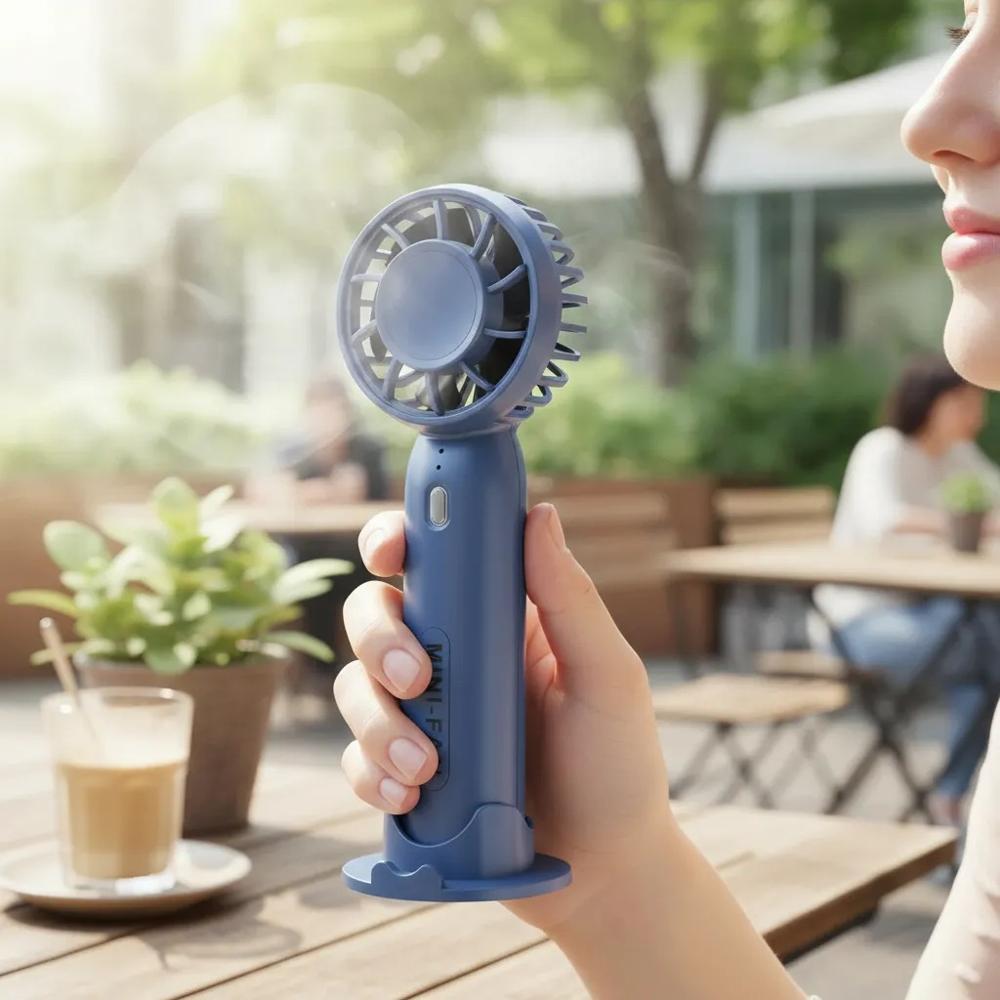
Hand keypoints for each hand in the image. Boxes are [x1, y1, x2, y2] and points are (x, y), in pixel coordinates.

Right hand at [334, 502, 673, 933]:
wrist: (605, 871)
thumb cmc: (617, 765)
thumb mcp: (607, 676)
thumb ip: (572, 599)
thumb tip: (540, 514)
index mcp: (499, 619)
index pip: (434, 559)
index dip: (396, 540)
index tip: (390, 551)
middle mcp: (453, 657)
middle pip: (375, 613)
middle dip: (379, 639)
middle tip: (419, 680)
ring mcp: (426, 715)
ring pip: (356, 686)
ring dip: (376, 722)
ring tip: (425, 768)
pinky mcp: (406, 771)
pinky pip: (356, 757)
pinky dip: (371, 773)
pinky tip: (410, 797)